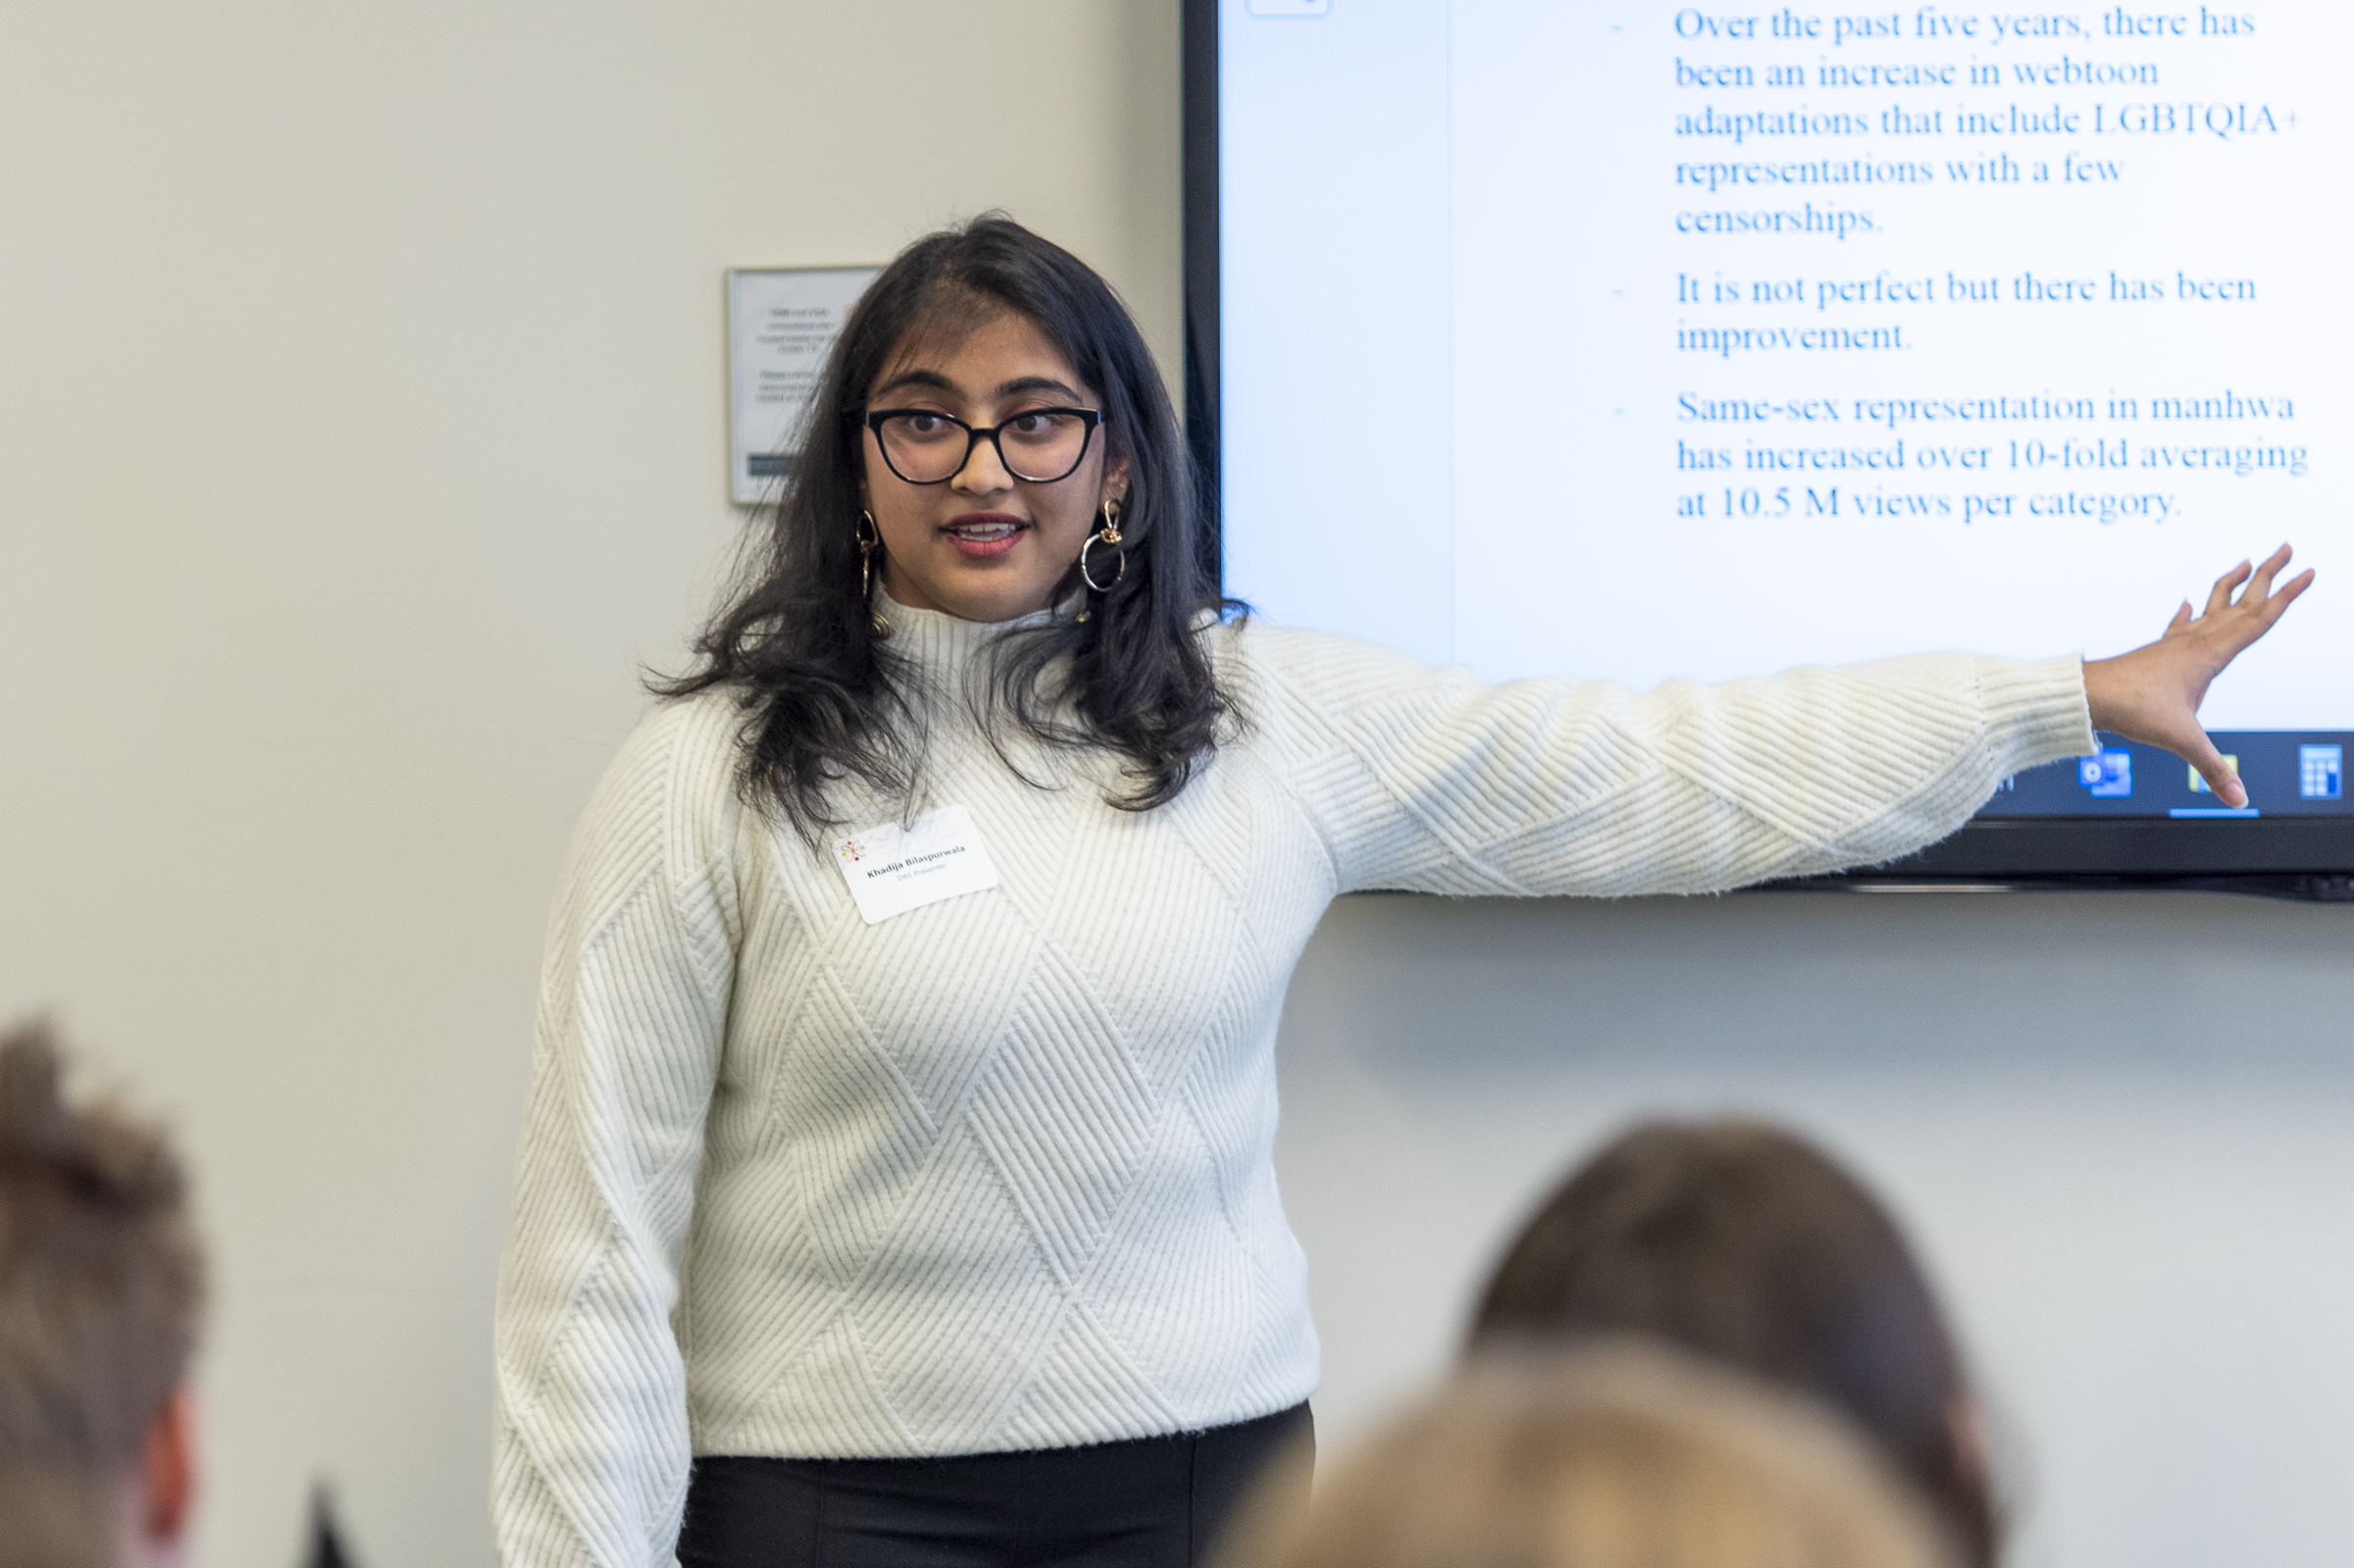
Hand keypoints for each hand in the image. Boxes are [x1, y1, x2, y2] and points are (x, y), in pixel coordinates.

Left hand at [2082, 544, 2314, 807]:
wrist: (2085, 694)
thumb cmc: (2132, 710)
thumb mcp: (2181, 740)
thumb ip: (2213, 769)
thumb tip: (2239, 799)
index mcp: (2211, 653)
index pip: (2259, 618)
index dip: (2287, 595)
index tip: (2309, 570)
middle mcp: (2195, 640)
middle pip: (2240, 600)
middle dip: (2267, 574)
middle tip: (2287, 547)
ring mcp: (2175, 643)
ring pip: (2212, 606)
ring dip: (2232, 584)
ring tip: (2247, 562)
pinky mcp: (2157, 651)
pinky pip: (2178, 626)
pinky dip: (2187, 613)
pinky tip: (2186, 603)